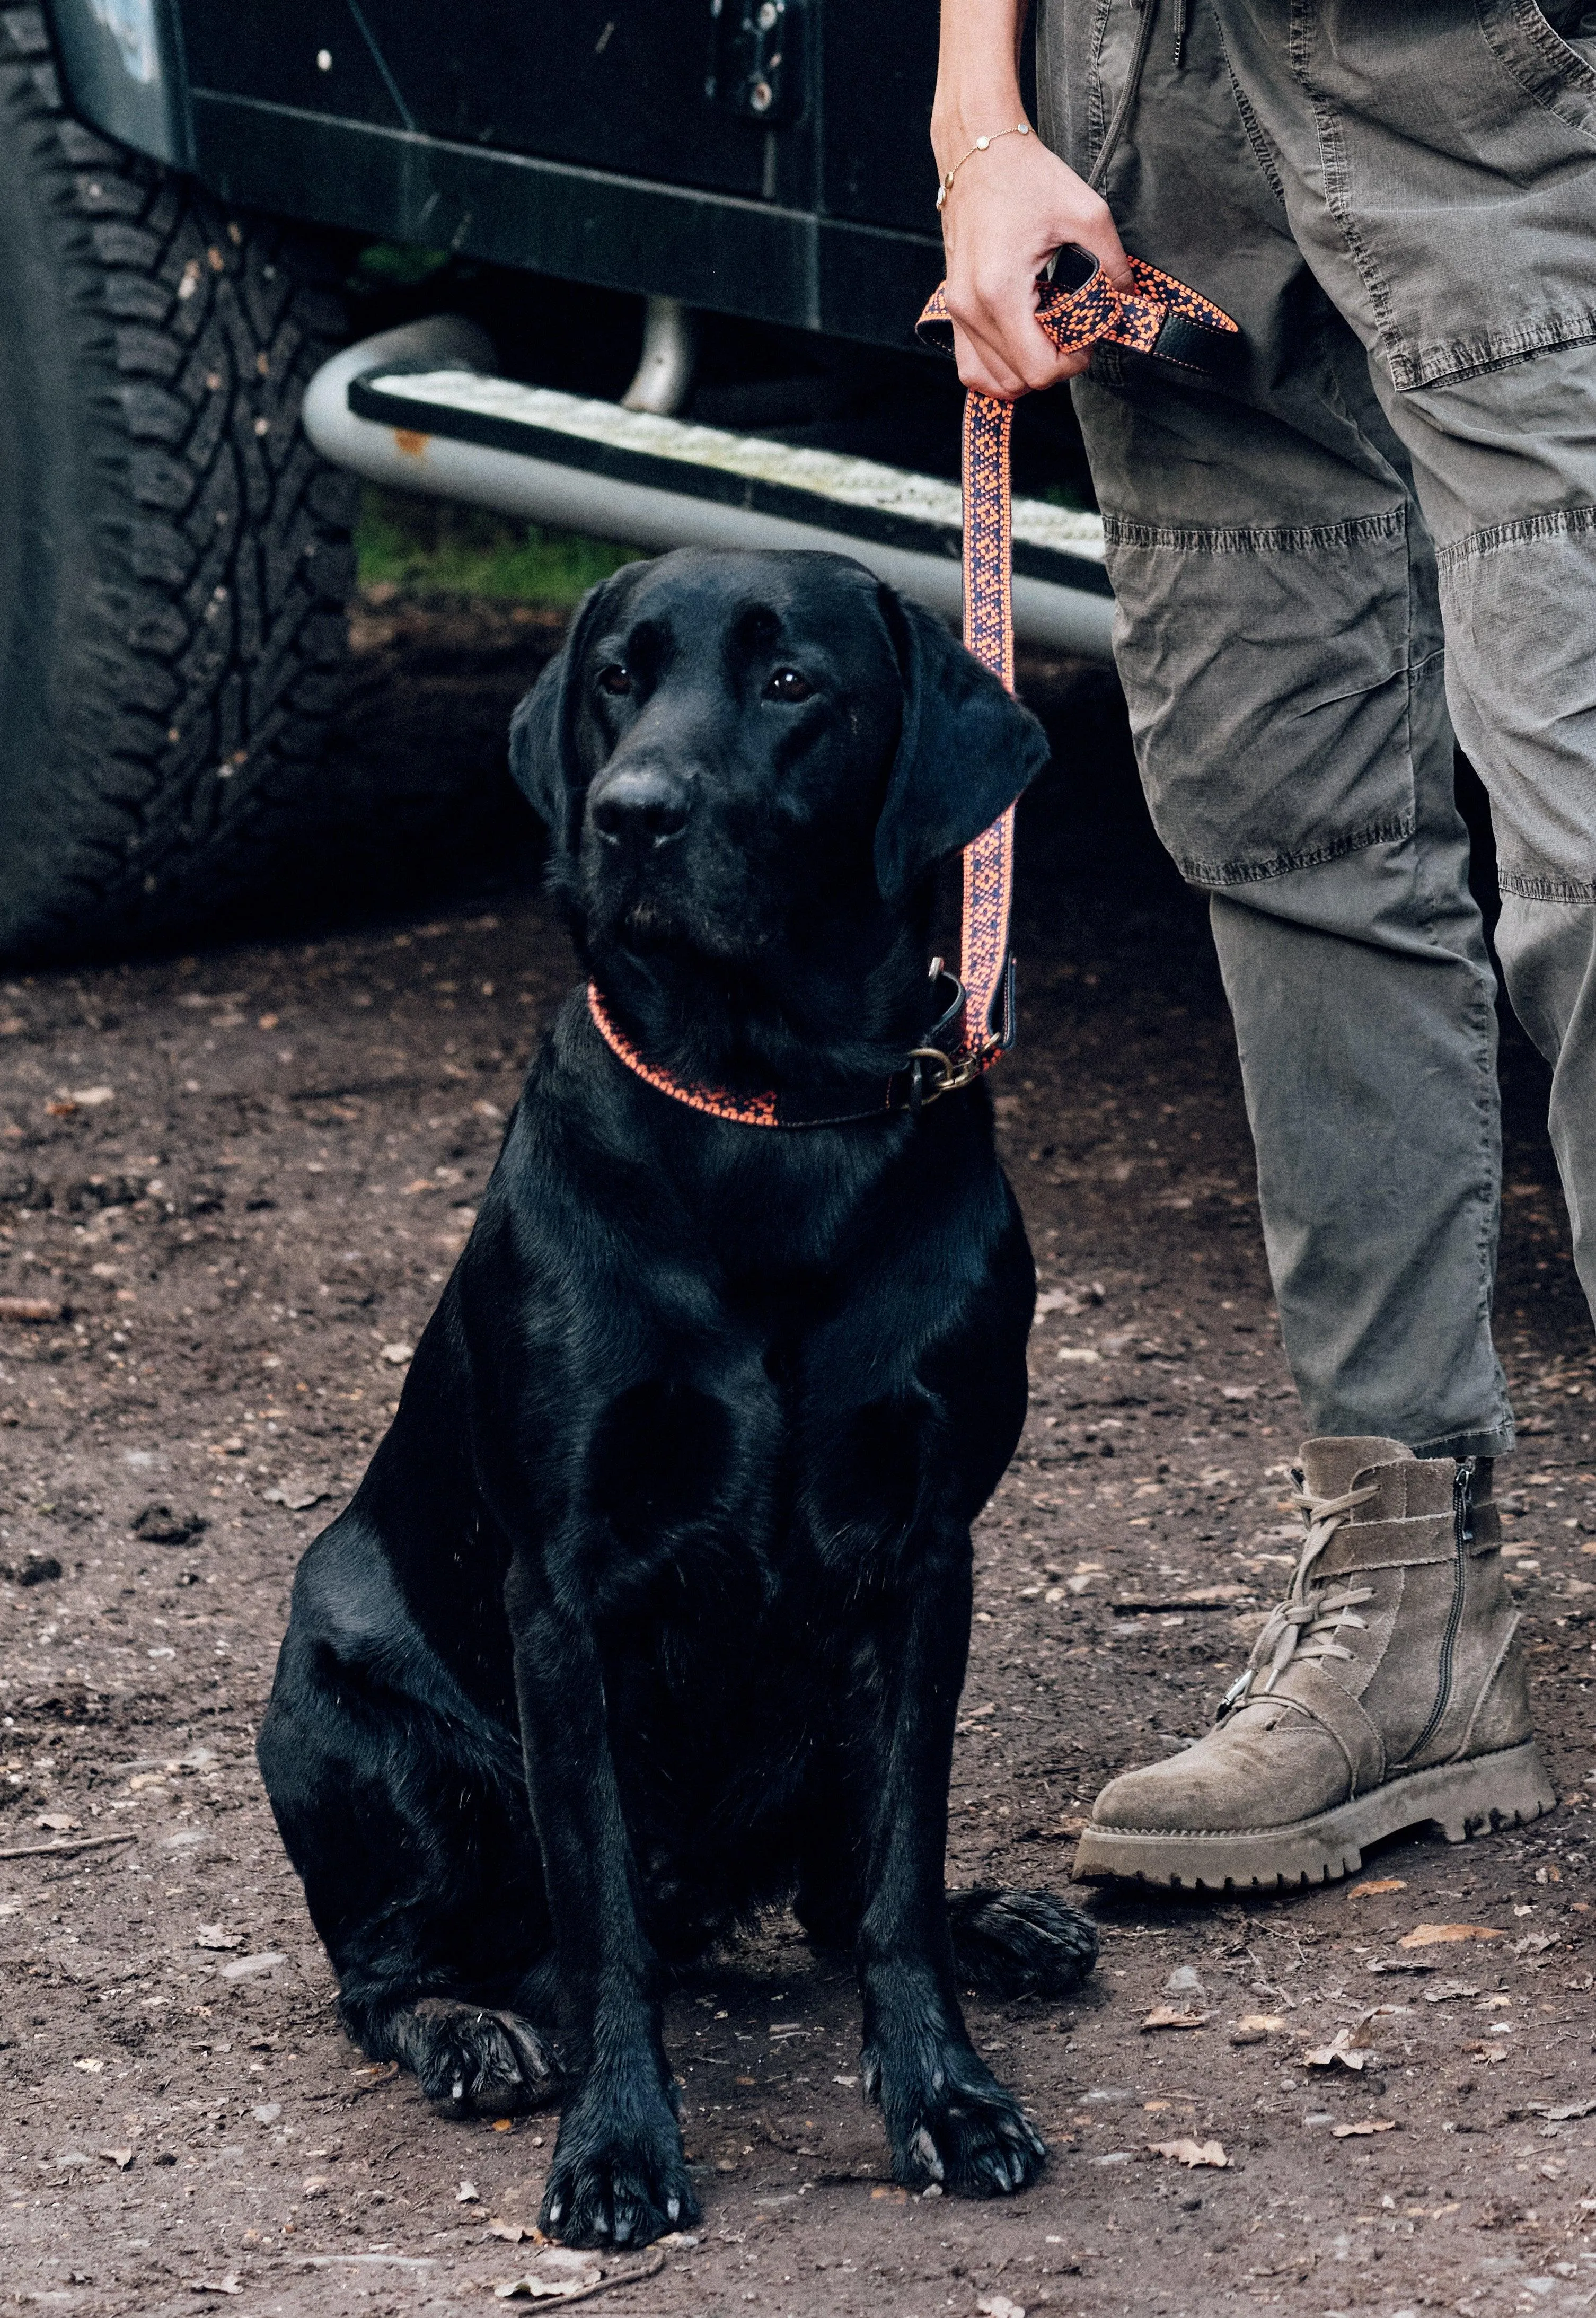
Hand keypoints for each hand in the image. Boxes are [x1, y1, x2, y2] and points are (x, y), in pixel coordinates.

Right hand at [935, 131, 1131, 398]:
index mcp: (1002, 291)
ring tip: (1048, 336)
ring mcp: (957, 311)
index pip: (1038, 369)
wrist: (977, 152)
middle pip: (1018, 381)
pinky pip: (972, 367)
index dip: (1072, 364)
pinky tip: (1022, 346)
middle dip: (1053, 366)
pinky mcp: (953, 308)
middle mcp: (972, 308)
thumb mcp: (1087, 213)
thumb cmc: (1026, 176)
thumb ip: (1113, 263)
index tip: (1088, 337)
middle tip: (1073, 333)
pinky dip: (999, 369)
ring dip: (1026, 370)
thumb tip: (1127, 300)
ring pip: (992, 381)